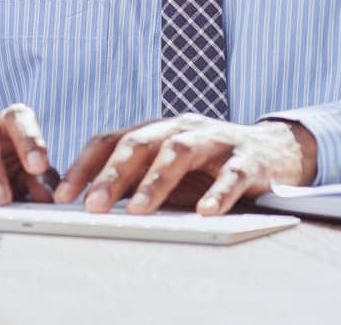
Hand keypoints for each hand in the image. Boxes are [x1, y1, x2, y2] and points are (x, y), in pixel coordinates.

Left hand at [54, 115, 317, 215]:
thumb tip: (91, 207)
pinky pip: (231, 174)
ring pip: (178, 151)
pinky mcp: (249, 158)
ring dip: (154, 181)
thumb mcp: (171, 171)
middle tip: (91, 205)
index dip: (85, 165)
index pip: (112, 139)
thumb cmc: (213, 167)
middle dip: (112, 174)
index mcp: (158, 129)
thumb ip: (138, 181)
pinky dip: (217, 193)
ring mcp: (216, 139)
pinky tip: (204, 213)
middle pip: (140, 142)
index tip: (62, 195)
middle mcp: (183, 127)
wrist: (278, 152)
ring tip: (136, 210)